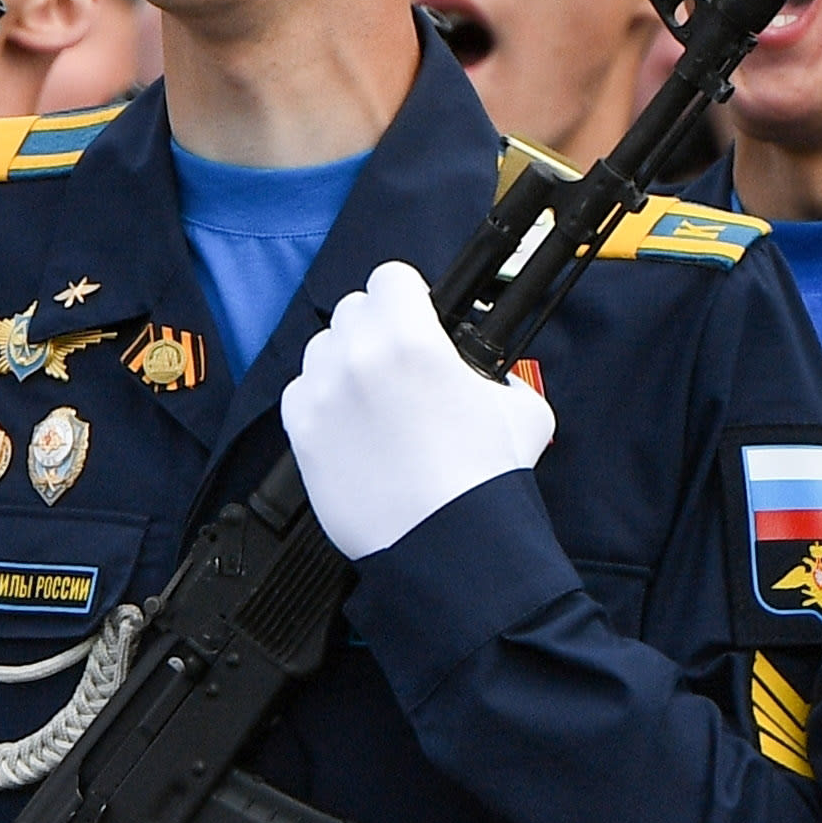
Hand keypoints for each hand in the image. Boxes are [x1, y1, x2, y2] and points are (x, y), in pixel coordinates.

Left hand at [281, 261, 552, 559]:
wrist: (450, 544)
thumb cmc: (484, 481)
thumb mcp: (521, 407)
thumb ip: (497, 372)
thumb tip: (482, 370)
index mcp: (411, 338)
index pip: (390, 277)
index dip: (408, 297)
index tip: (415, 317)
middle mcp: (358, 358)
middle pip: (352, 311)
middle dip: (376, 329)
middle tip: (400, 366)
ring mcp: (323, 396)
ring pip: (321, 349)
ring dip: (344, 363)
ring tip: (375, 401)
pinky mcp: (303, 434)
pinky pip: (300, 393)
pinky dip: (321, 402)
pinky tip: (352, 428)